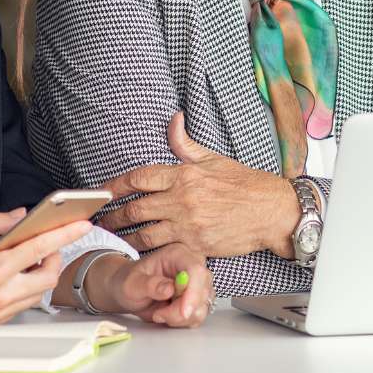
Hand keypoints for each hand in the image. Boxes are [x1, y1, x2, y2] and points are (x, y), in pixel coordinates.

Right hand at [0, 208, 96, 328]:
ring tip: (26, 260)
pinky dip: (23, 289)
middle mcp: (0, 295)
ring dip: (39, 275)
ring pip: (37, 294)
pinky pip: (20, 305)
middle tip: (46, 245)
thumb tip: (20, 216)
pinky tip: (11, 276)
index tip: (82, 224)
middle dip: (55, 258)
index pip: (41, 248)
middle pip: (49, 277)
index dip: (66, 234)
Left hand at [88, 244, 213, 327]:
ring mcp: (196, 283)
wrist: (128, 291)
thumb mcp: (131, 284)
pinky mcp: (196, 299)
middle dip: (182, 310)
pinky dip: (183, 322)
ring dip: (181, 318)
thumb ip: (150, 285)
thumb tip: (169, 289)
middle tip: (158, 315)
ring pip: (202, 306)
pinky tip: (167, 315)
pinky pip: (198, 315)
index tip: (183, 313)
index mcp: (177, 255)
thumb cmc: (128, 282)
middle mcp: (191, 266)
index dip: (194, 292)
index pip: (196, 270)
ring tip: (159, 314)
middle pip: (203, 291)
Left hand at [95, 113, 300, 257]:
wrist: (272, 212)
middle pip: (135, 208)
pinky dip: (147, 252)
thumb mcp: (215, 158)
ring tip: (114, 237)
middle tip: (101, 218)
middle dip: (113, 215)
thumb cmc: (246, 185)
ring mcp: (187, 225)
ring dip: (125, 236)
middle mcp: (182, 199)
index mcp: (185, 174)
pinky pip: (163, 250)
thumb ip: (186, 144)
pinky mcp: (195, 246)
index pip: (139, 178)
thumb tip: (173, 120)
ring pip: (143, 234)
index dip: (116, 184)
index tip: (103, 190)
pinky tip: (138, 252)